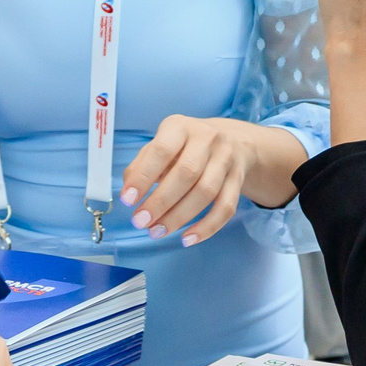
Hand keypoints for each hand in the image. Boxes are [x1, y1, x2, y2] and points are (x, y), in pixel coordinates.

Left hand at [119, 115, 303, 245]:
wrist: (232, 141)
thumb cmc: (185, 147)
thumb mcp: (161, 144)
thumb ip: (142, 165)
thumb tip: (128, 191)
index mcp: (181, 127)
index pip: (161, 151)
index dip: (144, 177)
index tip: (128, 200)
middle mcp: (207, 139)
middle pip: (187, 173)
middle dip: (161, 202)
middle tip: (141, 222)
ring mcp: (226, 159)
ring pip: (206, 192)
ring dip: (179, 217)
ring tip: (157, 231)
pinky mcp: (238, 180)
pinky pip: (226, 208)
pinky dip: (206, 227)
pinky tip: (187, 239)